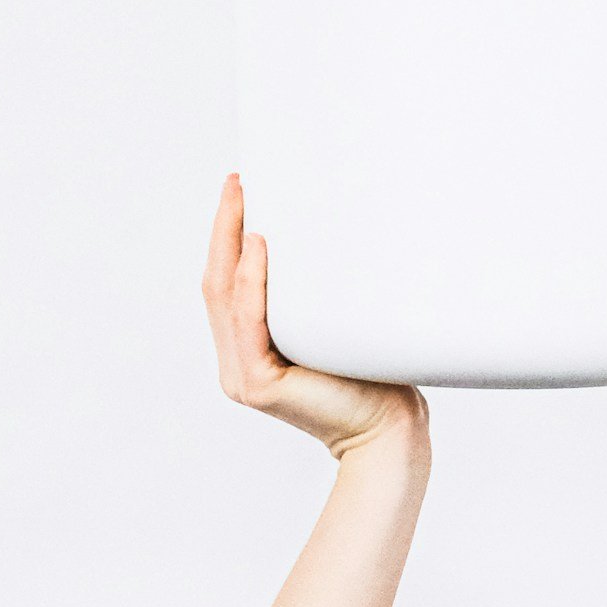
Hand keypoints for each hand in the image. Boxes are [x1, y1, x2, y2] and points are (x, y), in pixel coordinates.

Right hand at [202, 174, 428, 463]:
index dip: (227, 234)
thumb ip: (310, 291)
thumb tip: (321, 230)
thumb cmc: (368, 371)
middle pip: (218, 283)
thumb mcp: (331, 319)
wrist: (388, 425)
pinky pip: (249, 323)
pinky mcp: (259, 385)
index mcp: (249, 349)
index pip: (227, 283)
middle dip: (224, 227)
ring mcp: (244, 377)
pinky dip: (251, 282)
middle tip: (236, 181)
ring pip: (227, 298)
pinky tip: (259, 247)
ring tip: (244, 201)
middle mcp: (237, 363)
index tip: (240, 187)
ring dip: (232, 244)